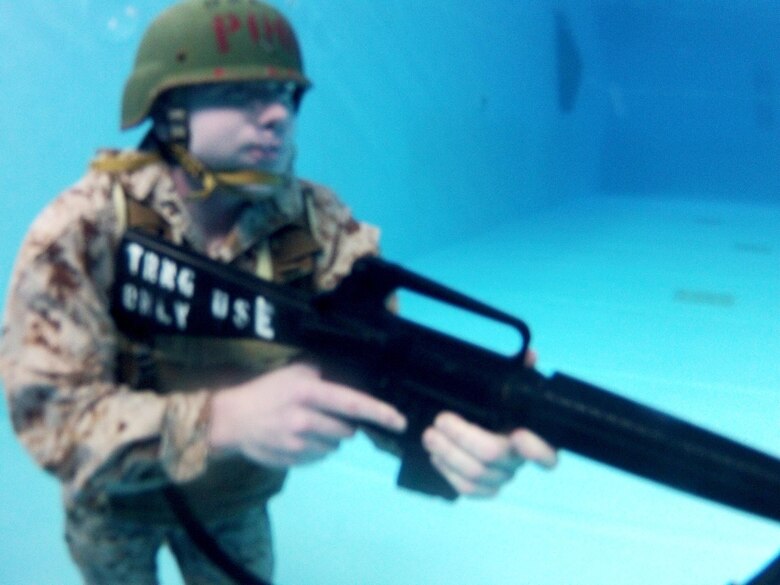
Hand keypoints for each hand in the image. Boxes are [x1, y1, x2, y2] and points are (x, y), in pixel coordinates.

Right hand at [209, 363, 406, 467]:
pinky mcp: (292, 461)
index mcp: (308, 393)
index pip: (353, 404)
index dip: (380, 413)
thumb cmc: (266, 391)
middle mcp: (305, 419)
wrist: (232, 420)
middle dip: (344, 424)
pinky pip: (318, 457)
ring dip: (329, 437)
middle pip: (347, 430)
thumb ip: (322, 376)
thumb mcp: (294, 373)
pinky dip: (315, 449)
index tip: (400, 421)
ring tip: (307, 425)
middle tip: (325, 414)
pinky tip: (298, 437)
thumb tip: (351, 381)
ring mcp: (298, 444)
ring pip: (334, 446)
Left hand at [421, 348, 555, 496]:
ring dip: (448, 454)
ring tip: (430, 436)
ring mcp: (501, 476)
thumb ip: (520, 370)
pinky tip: (436, 457)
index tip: (518, 434)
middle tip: (440, 420)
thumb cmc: (497, 405)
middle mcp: (518, 460)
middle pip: (494, 454)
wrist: (476, 426)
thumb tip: (530, 355)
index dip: (536, 449)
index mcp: (531, 437)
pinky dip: (448, 473)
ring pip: (476, 474)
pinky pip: (467, 489)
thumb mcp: (507, 385)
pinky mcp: (484, 489)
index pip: (547, 453)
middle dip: (462, 437)